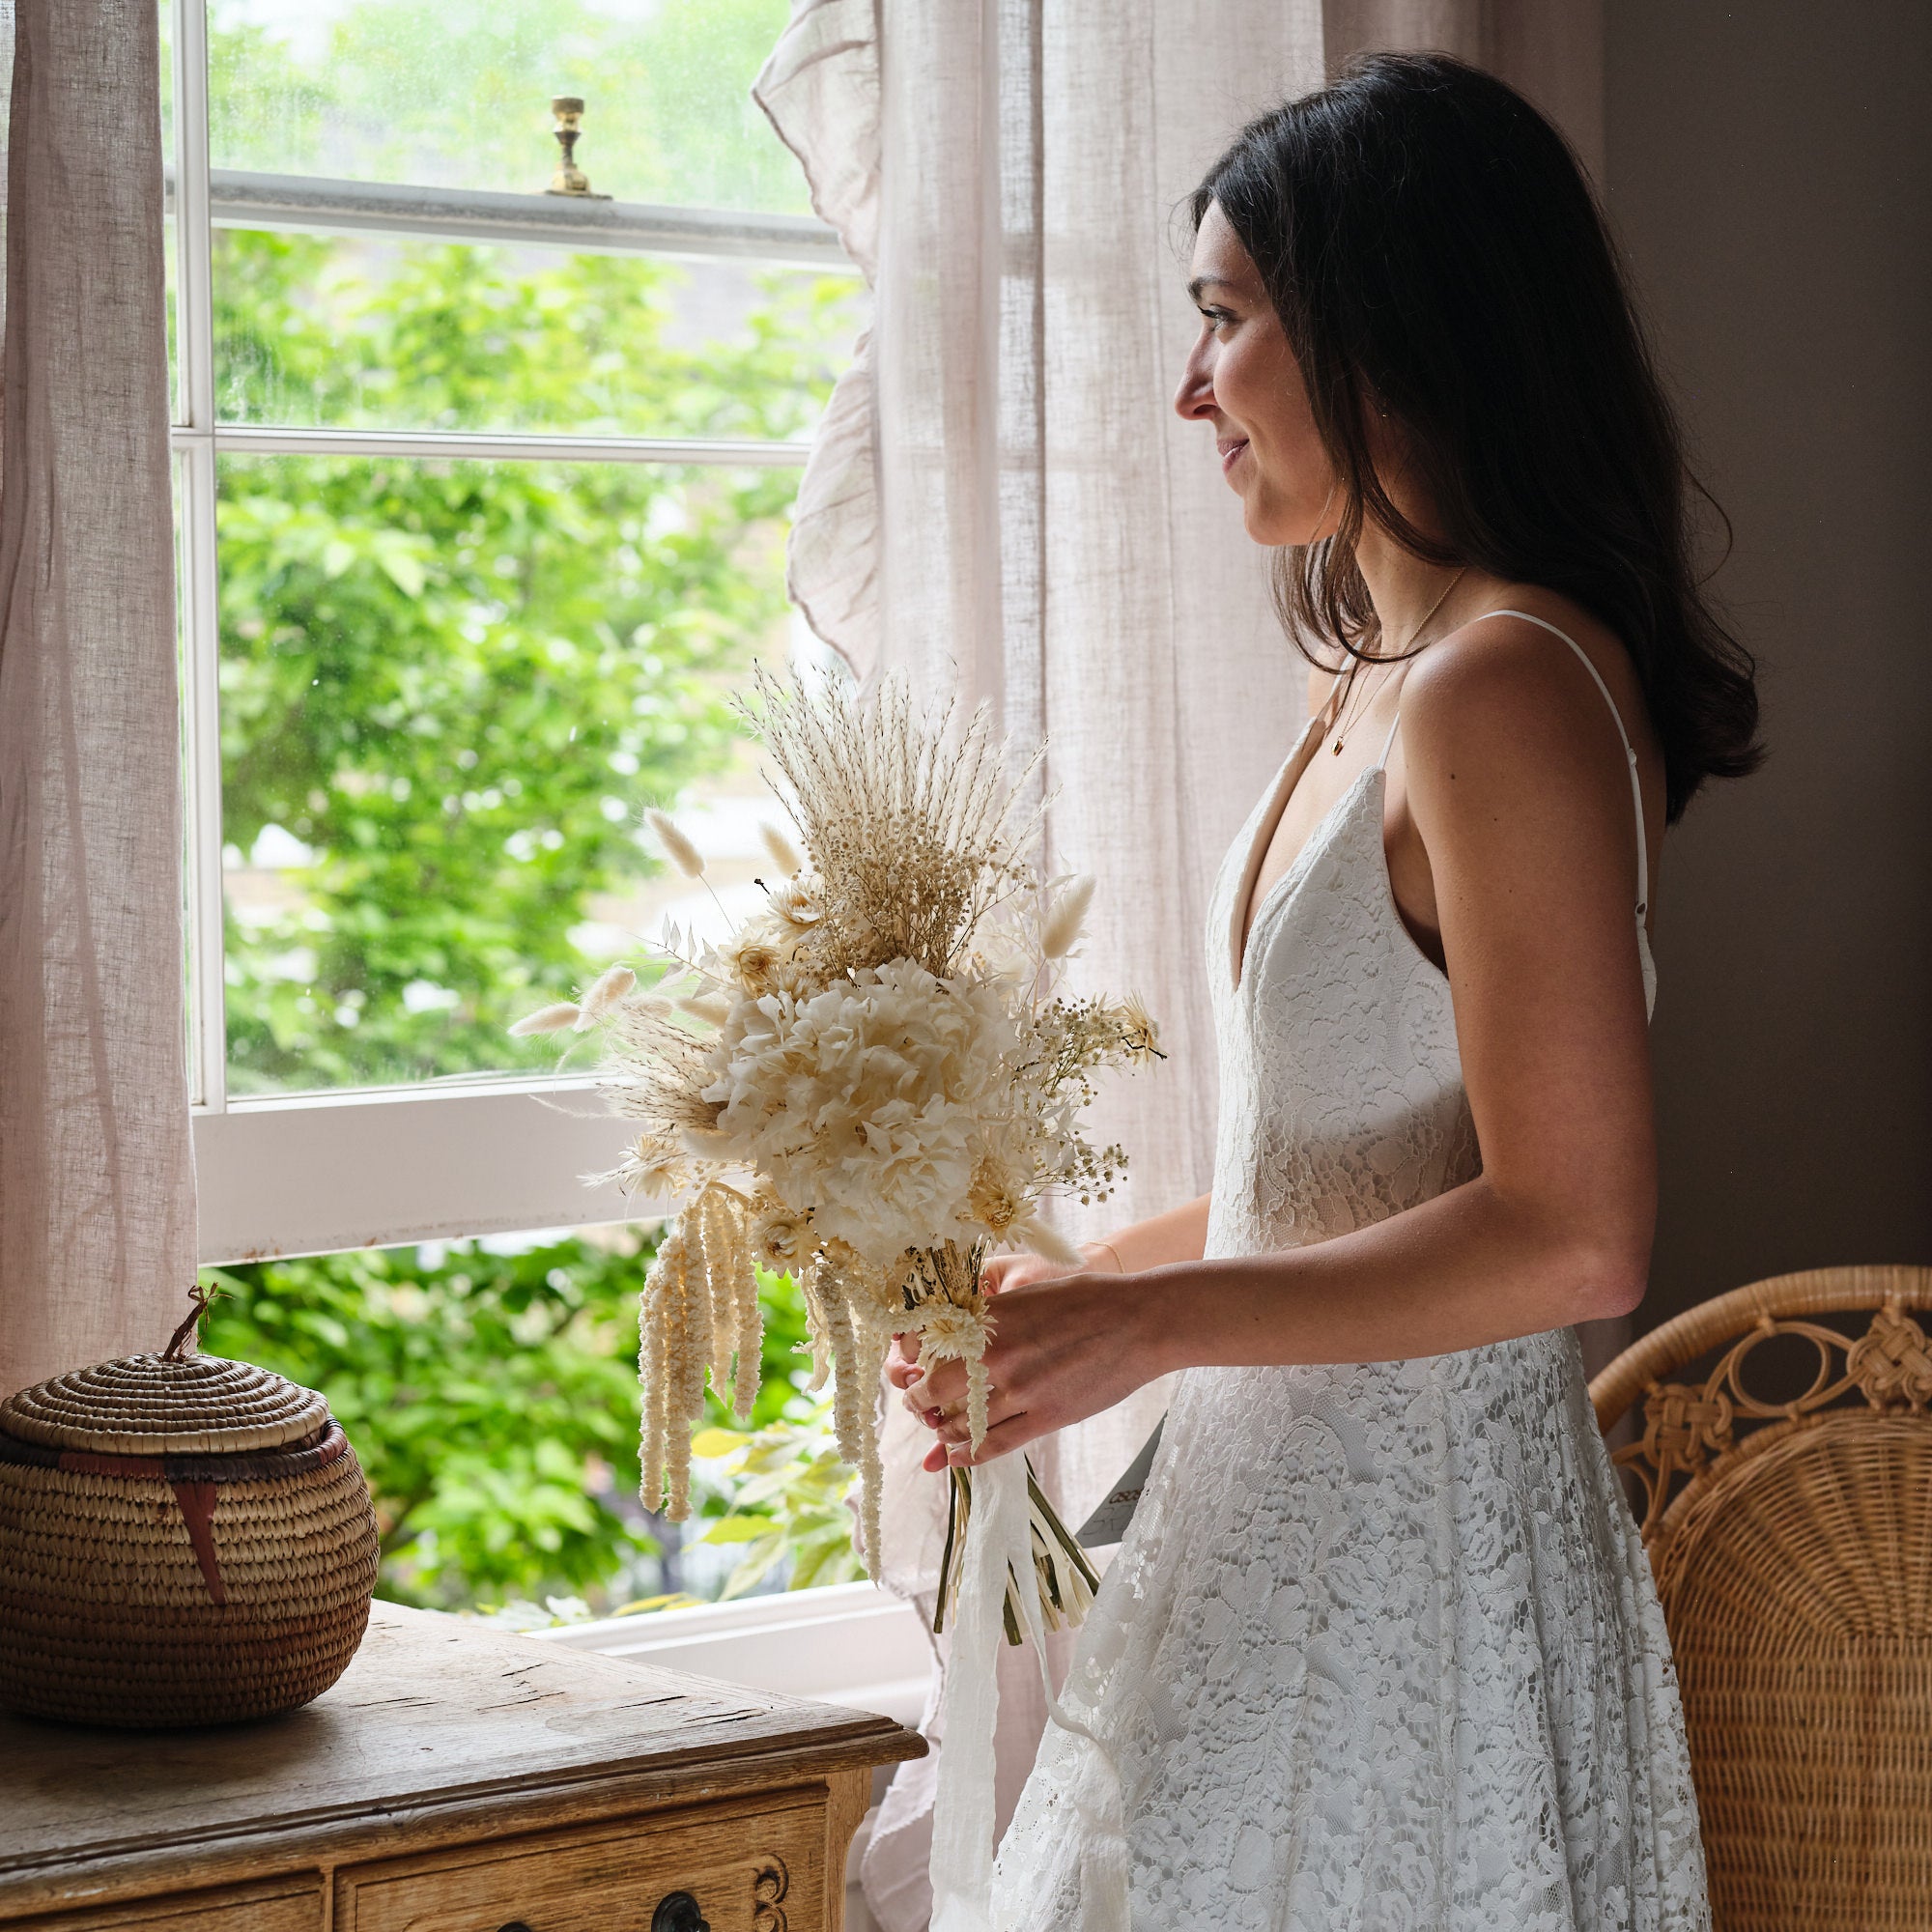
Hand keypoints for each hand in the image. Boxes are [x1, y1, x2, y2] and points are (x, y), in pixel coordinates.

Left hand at [894, 1258, 1166, 1472]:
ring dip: (943, 1430)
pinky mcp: (1046, 1418)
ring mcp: (1022, 1390)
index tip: (908, 1368)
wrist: (1139, 1322)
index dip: (909, 1362)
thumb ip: (992, 1316)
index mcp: (991, 1320)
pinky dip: (968, 1454)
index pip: (928, 1347)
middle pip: (934, 1389)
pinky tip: (955, 1456)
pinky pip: (994, 1444)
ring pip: (962, 1422)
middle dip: (919, 1400)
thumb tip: (957, 1333)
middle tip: (916, 1403)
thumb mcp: (1029, 1296)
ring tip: (938, 1429)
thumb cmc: (1088, 1301)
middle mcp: (998, 1356)